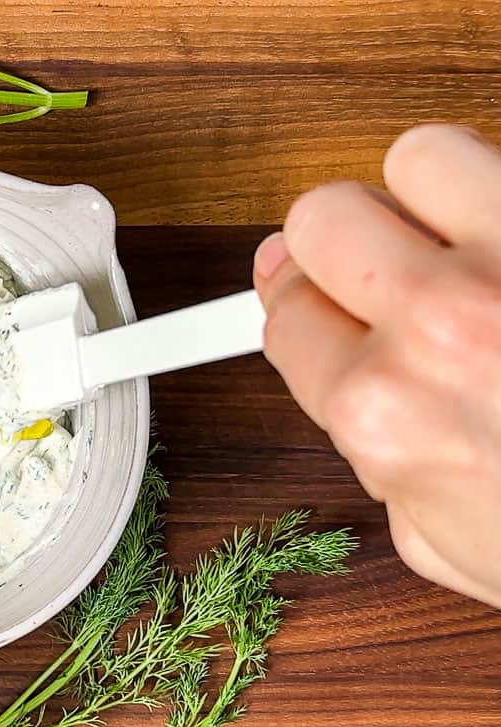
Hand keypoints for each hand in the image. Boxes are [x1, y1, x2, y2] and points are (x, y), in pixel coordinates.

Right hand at [254, 123, 500, 608]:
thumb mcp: (452, 547)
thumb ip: (382, 466)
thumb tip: (356, 392)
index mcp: (387, 413)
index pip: (285, 311)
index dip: (302, 310)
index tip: (310, 298)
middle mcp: (446, 323)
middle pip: (322, 217)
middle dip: (339, 245)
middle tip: (378, 271)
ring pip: (419, 156)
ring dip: (429, 194)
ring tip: (463, 239)